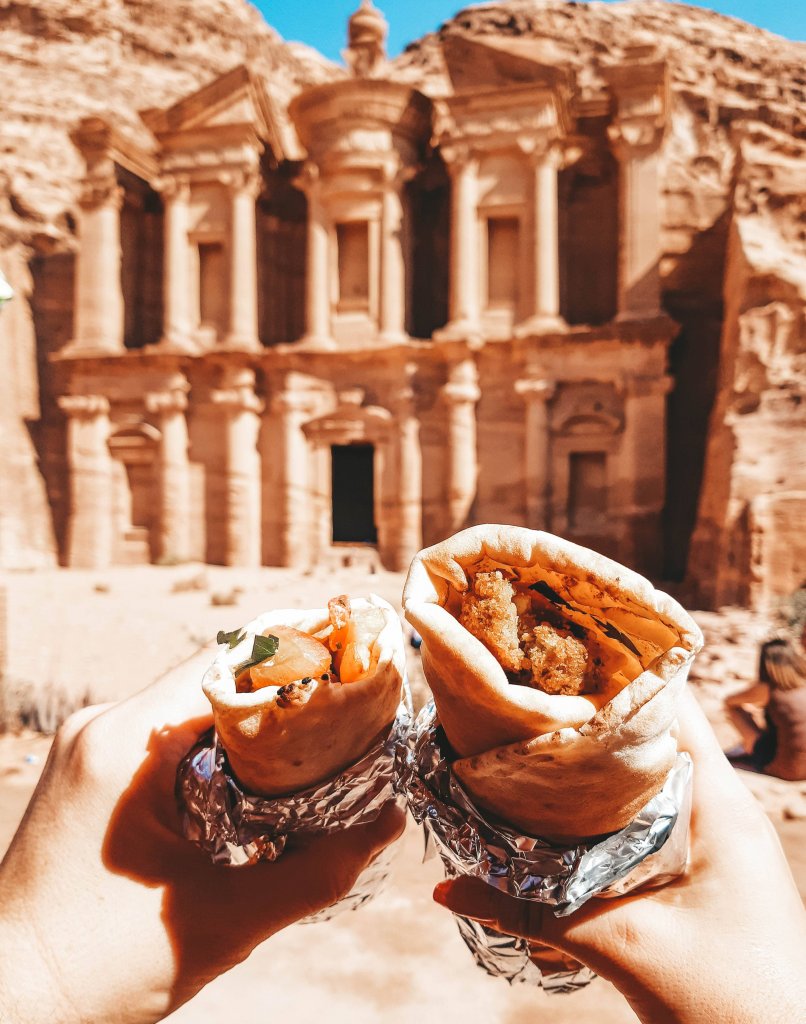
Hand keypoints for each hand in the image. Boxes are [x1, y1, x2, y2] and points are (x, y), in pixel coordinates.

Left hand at [0, 648, 404, 1023]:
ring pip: (191, 713)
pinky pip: (167, 744)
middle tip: (346, 723)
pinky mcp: (91, 776)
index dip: (296, 662)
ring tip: (312, 756)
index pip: (227, 665)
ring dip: (250, 732)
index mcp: (124, 743)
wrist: (9, 1006)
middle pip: (213, 685)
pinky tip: (254, 790)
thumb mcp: (224, 921)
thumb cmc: (97, 970)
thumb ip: (318, 871)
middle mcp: (101, 727)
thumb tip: (391, 822)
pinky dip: (215, 756)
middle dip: (282, 702)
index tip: (352, 675)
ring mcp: (90, 749)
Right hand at [434, 688, 805, 1023]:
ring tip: (530, 740)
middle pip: (654, 733)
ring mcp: (716, 839)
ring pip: (648, 775)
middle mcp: (723, 809)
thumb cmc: (733, 1007)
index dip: (616, 671)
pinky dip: (606, 804)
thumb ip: (533, 914)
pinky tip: (560, 810)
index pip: (672, 705)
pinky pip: (649, 814)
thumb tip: (447, 889)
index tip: (555, 653)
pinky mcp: (703, 868)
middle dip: (592, 713)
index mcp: (722, 806)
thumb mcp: (626, 949)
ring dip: (596, 761)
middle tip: (525, 694)